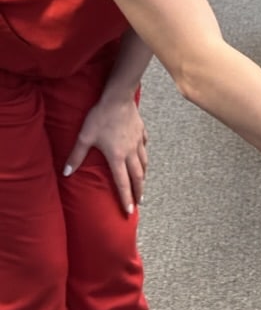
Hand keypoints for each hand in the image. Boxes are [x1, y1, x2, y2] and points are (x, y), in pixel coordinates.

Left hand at [63, 97, 147, 214]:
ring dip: (143, 175)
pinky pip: (144, 146)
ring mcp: (138, 141)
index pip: (123, 184)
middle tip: (140, 202)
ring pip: (144, 162)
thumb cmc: (101, 117)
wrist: (118, 98)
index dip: (126, 199)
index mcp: (117, 157)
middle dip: (139, 191)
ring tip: (142, 182)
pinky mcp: (141, 131)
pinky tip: (142, 154)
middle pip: (137, 176)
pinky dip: (144, 154)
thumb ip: (76, 156)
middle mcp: (131, 152)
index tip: (129, 212)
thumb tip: (66, 172)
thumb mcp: (85, 137)